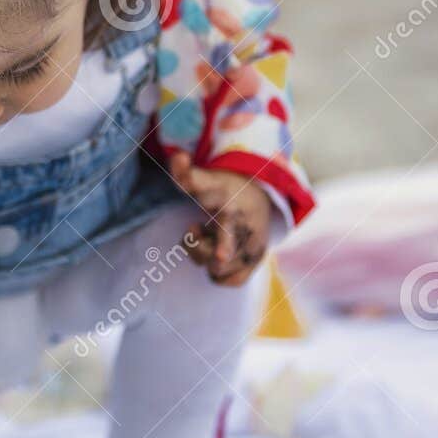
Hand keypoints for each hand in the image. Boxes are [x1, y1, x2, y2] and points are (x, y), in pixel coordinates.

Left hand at [169, 153, 271, 287]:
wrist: (259, 198)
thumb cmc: (226, 190)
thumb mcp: (209, 179)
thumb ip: (188, 173)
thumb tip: (177, 156)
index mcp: (235, 210)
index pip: (228, 227)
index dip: (223, 243)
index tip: (221, 258)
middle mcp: (248, 233)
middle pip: (215, 255)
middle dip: (198, 247)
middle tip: (193, 228)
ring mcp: (253, 250)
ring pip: (219, 268)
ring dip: (203, 254)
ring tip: (206, 233)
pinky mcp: (255, 263)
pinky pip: (231, 281)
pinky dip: (217, 273)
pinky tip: (216, 253)